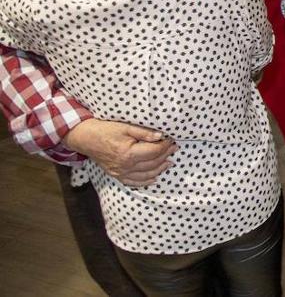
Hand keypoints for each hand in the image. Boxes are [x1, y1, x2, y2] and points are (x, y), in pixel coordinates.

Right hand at [62, 119, 176, 186]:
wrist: (85, 138)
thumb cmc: (105, 130)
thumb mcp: (125, 127)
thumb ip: (144, 133)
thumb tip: (161, 136)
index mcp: (128, 154)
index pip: (154, 152)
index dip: (165, 146)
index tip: (172, 140)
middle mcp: (125, 166)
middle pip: (152, 163)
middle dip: (165, 155)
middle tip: (174, 148)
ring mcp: (120, 173)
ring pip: (146, 175)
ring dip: (159, 169)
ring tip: (169, 162)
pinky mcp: (116, 175)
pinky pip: (134, 182)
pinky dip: (145, 181)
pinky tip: (154, 178)